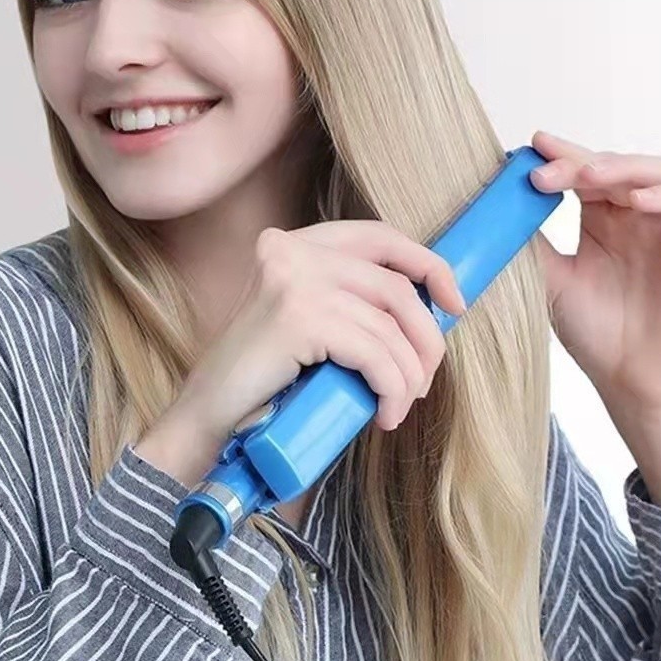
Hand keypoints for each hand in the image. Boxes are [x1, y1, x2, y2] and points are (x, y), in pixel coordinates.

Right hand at [137, 221, 466, 485]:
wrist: (205, 423)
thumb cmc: (265, 382)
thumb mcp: (314, 325)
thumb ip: (353, 302)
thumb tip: (431, 307)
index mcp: (295, 244)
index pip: (379, 237)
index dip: (427, 266)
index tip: (454, 304)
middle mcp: (292, 250)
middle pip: (394, 284)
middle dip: (425, 336)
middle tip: (425, 379)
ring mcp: (293, 280)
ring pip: (389, 325)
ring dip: (409, 374)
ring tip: (399, 405)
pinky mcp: (297, 317)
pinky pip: (375, 353)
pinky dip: (392, 387)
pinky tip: (384, 414)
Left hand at [528, 129, 660, 414]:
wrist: (629, 381)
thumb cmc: (595, 332)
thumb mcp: (552, 281)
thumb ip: (532, 243)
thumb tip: (497, 205)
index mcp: (602, 218)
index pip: (584, 172)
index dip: (561, 156)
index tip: (532, 147)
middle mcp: (637, 216)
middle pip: (617, 165)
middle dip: (580, 161)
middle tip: (547, 170)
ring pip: (658, 173)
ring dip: (623, 168)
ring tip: (588, 175)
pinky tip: (636, 202)